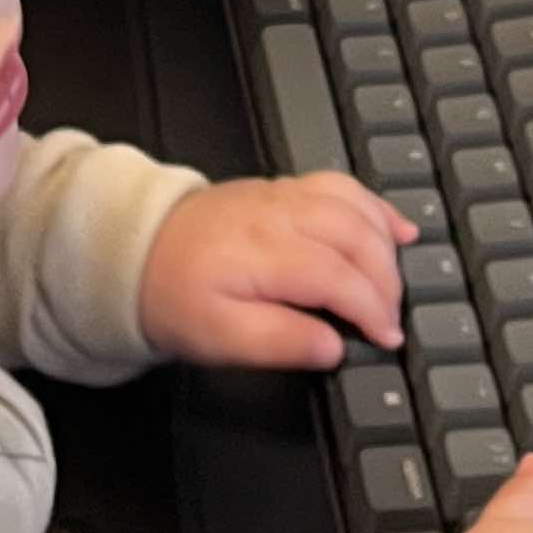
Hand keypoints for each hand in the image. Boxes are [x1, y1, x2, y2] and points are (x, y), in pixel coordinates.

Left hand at [136, 172, 412, 368]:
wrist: (135, 253)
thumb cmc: (173, 296)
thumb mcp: (218, 338)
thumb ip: (279, 342)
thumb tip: (333, 346)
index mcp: (260, 253)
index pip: (337, 275)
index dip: (371, 308)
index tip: (387, 337)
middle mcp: (277, 216)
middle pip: (355, 236)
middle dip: (385, 281)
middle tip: (392, 319)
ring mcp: (281, 196)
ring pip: (354, 206)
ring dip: (385, 243)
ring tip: (397, 282)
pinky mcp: (282, 191)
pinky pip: (340, 186)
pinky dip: (375, 207)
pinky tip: (395, 228)